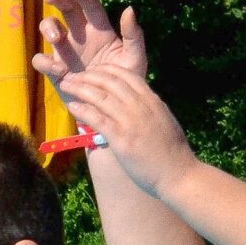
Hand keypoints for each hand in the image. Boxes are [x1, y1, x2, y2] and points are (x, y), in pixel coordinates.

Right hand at [34, 0, 145, 86]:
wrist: (112, 107)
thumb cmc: (126, 80)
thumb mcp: (135, 57)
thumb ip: (133, 35)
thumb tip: (129, 9)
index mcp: (99, 30)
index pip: (89, 6)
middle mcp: (79, 37)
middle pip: (65, 10)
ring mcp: (65, 52)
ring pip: (49, 30)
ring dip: (49, 28)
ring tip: (57, 37)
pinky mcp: (54, 70)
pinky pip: (41, 60)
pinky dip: (47, 62)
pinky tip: (60, 70)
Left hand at [53, 67, 198, 194]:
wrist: (179, 173)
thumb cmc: (172, 153)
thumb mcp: (163, 122)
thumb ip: (150, 111)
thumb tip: (139, 105)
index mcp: (153, 101)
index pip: (127, 76)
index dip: (106, 70)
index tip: (92, 71)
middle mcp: (142, 106)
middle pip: (111, 82)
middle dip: (89, 76)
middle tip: (72, 76)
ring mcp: (132, 122)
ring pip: (102, 97)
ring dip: (80, 88)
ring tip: (66, 85)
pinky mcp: (122, 139)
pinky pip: (98, 119)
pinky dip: (83, 110)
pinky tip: (71, 106)